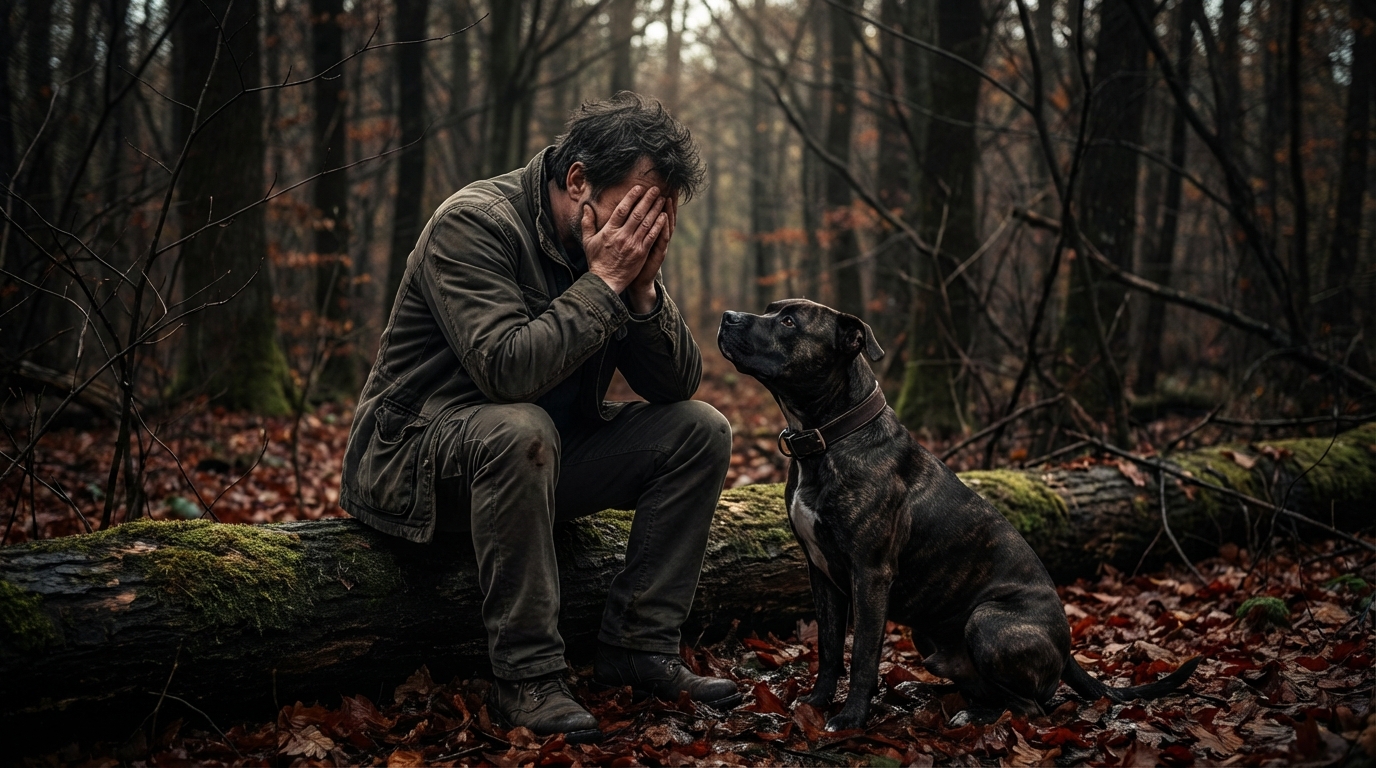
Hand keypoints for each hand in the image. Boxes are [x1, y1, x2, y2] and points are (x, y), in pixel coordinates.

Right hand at [583, 185, 668, 295]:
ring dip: (655, 209)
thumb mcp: (588, 241)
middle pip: (637, 213)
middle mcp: (622, 235)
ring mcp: (633, 244)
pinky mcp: (641, 253)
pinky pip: (652, 236)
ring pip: (647, 223)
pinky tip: (664, 216)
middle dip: (647, 199)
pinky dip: (658, 225)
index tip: (639, 188)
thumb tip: (586, 207)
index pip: (622, 209)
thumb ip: (587, 223)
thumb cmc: (596, 260)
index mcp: (609, 231)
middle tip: (656, 189)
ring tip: (661, 199)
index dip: (631, 197)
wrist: (605, 281)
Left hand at [627, 196, 674, 313]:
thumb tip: (613, 211)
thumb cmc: (628, 261)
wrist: (635, 281)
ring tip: (668, 197)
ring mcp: (657, 244)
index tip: (656, 185)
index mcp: (646, 231)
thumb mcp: (625, 241)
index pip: (653, 212)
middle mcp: (654, 236)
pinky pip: (662, 238)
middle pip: (662, 214)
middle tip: (669, 186)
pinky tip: (665, 216)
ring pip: (665, 224)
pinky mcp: (657, 253)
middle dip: (665, 200)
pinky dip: (664, 227)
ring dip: (667, 211)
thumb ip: (621, 227)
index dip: (654, 200)